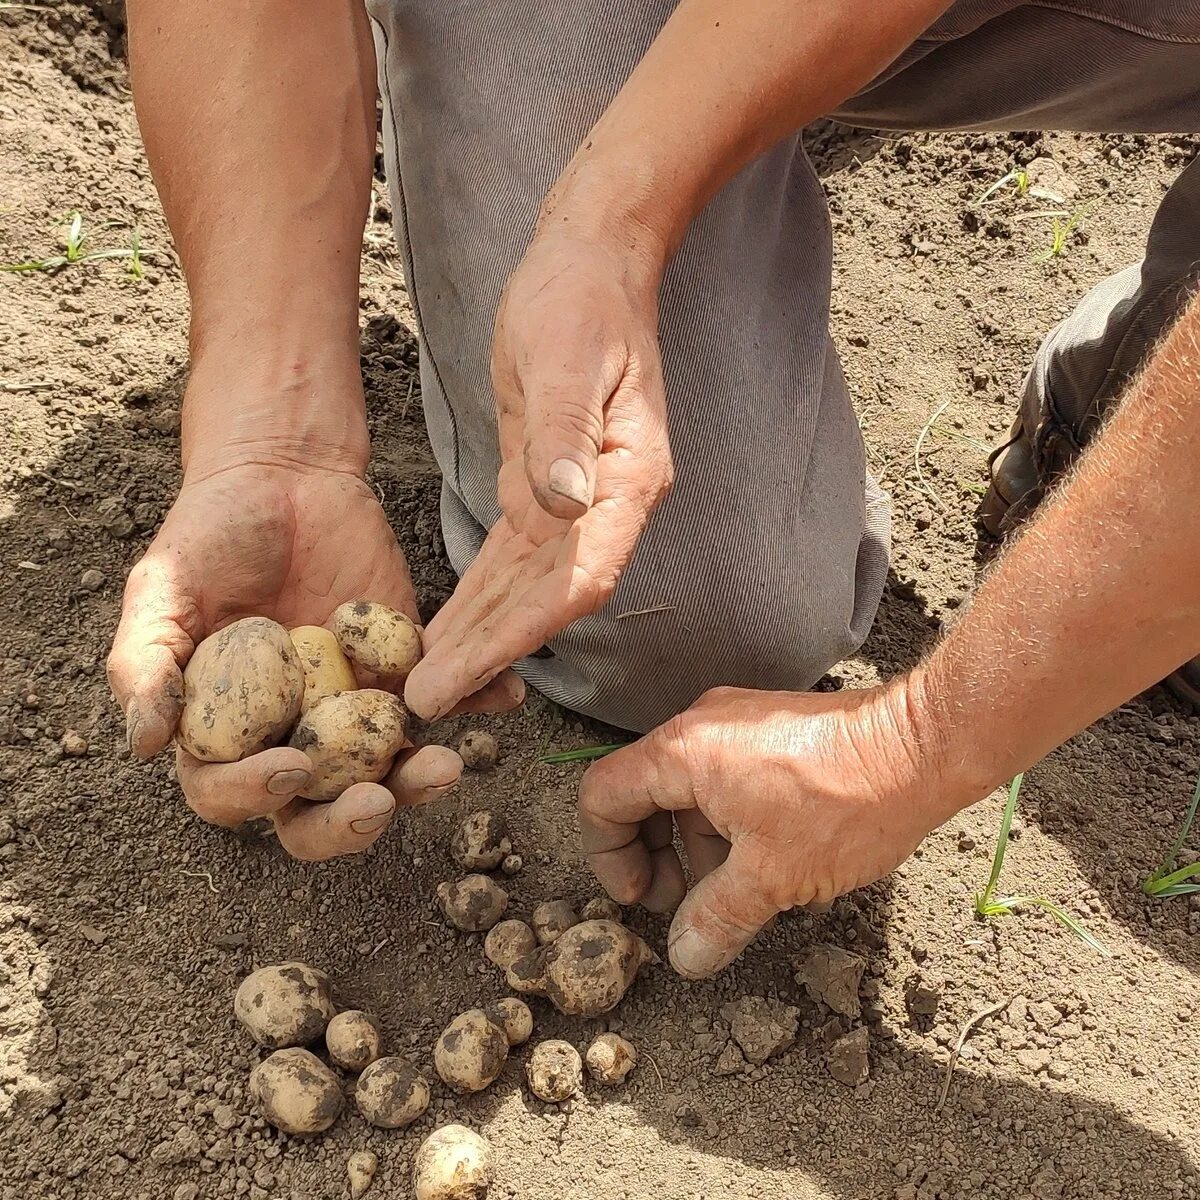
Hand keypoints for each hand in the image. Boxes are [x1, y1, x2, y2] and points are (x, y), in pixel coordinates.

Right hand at [108, 460, 521, 859]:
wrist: (283, 474)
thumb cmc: (209, 533)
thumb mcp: (163, 590)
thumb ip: (144, 663)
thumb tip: (143, 746)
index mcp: (226, 731)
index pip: (233, 794)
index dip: (257, 796)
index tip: (292, 767)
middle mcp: (293, 732)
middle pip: (319, 808)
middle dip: (350, 822)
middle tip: (381, 802)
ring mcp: (355, 705)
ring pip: (389, 768)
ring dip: (420, 777)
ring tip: (449, 764)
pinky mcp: (406, 666)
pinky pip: (446, 697)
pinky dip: (477, 701)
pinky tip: (502, 698)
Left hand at [404, 230, 673, 719]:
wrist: (592, 262)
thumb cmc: (582, 298)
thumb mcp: (565, 355)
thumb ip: (564, 433)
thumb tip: (567, 508)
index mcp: (630, 482)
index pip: (577, 581)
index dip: (519, 634)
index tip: (464, 673)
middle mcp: (610, 506)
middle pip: (548, 602)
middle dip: (488, 654)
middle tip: (424, 702)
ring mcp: (582, 504)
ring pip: (526, 591)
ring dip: (478, 638)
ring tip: (425, 684)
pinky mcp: (547, 491)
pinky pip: (511, 561)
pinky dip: (478, 598)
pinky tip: (445, 629)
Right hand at [577, 680, 968, 978]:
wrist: (924, 747)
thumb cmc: (845, 803)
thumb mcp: (771, 878)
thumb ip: (715, 918)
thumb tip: (685, 956)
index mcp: (683, 753)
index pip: (602, 796)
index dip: (608, 857)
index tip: (643, 901)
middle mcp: (701, 727)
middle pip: (641, 794)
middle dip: (653, 858)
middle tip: (683, 906)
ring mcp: (738, 724)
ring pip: (687, 791)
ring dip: (696, 847)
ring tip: (738, 895)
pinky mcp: (771, 731)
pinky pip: (725, 779)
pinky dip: (728, 825)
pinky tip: (769, 865)